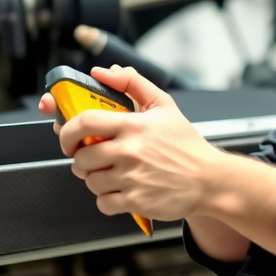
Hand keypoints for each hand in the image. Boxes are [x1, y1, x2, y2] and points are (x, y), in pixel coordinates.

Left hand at [38, 65, 219, 221]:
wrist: (209, 180)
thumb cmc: (186, 144)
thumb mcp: (163, 105)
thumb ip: (132, 83)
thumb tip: (104, 72)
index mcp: (133, 125)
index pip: (84, 122)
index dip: (67, 130)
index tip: (68, 136)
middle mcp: (129, 151)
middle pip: (81, 157)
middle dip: (80, 158)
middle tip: (91, 157)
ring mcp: (131, 178)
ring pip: (90, 181)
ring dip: (95, 178)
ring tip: (111, 173)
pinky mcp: (135, 201)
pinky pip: (103, 203)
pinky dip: (107, 199)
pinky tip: (120, 190)